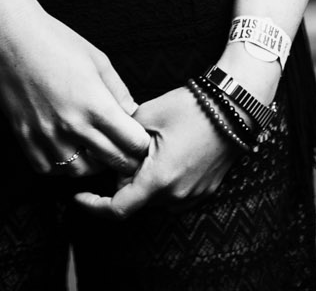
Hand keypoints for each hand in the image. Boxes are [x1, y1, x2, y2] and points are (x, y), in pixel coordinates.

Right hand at [0, 11, 151, 180]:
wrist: (11, 35)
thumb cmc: (56, 41)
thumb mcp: (98, 61)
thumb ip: (119, 92)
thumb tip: (132, 116)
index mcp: (96, 105)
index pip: (133, 144)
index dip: (140, 145)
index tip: (138, 140)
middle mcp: (73, 125)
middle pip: (112, 162)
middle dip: (124, 159)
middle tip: (123, 152)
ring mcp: (46, 134)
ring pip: (79, 172)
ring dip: (91, 164)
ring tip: (92, 149)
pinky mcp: (24, 136)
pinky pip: (46, 168)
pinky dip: (58, 165)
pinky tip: (63, 149)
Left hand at [71, 81, 240, 218]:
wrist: (236, 107)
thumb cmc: (192, 107)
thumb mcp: (146, 115)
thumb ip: (121, 138)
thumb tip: (109, 150)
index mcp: (158, 179)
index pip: (117, 209)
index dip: (93, 206)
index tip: (79, 195)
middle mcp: (176, 195)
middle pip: (136, 201)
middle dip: (122, 182)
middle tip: (120, 153)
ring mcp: (193, 195)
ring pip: (154, 198)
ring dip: (143, 182)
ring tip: (148, 149)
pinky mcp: (205, 190)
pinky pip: (174, 194)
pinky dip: (162, 181)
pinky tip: (166, 153)